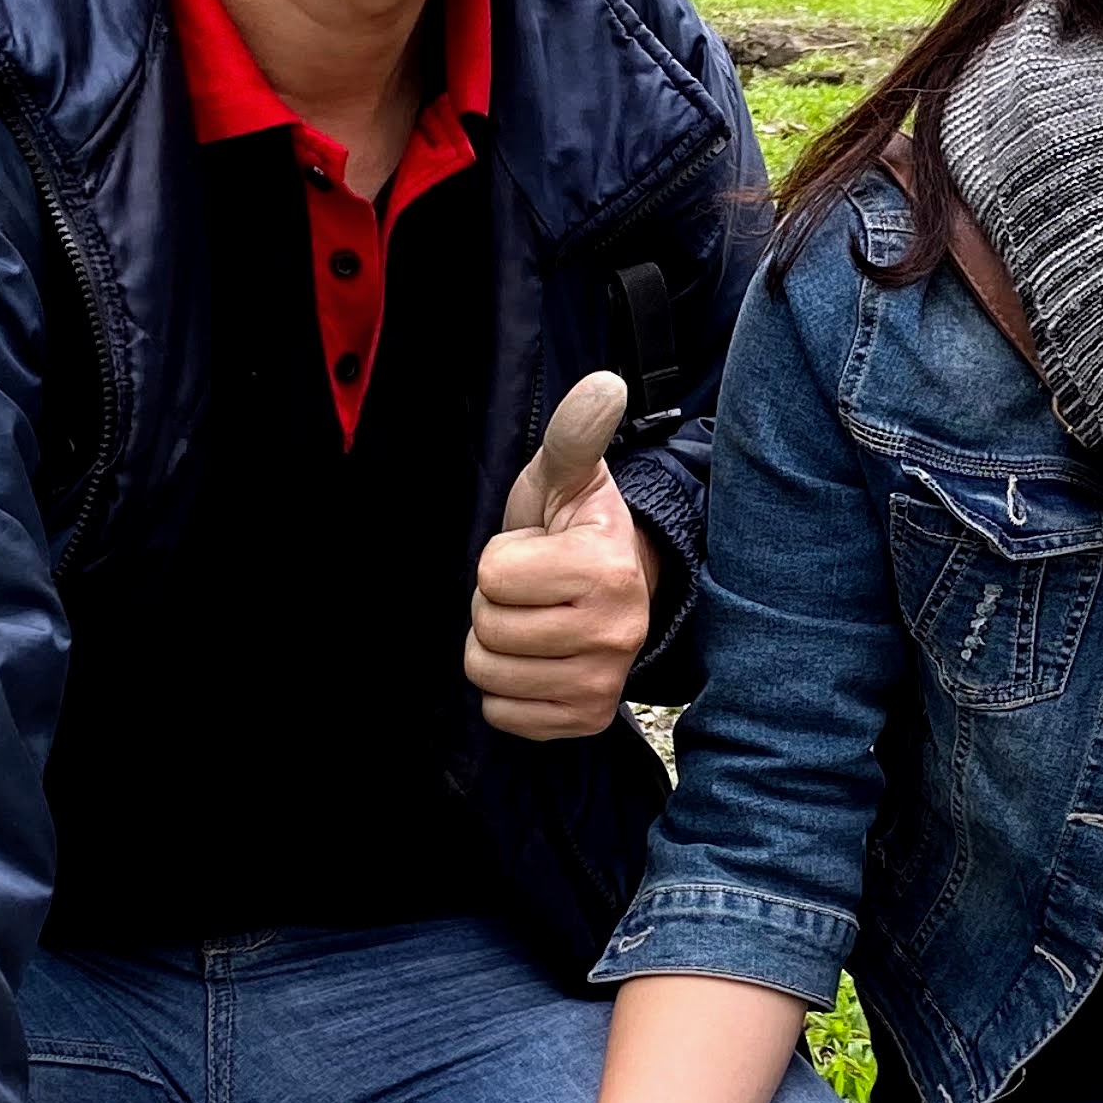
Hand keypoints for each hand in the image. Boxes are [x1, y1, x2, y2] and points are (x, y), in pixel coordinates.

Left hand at [467, 371, 655, 740]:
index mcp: (607, 569)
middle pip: (487, 629)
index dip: (501, 558)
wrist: (616, 588)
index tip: (537, 551)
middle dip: (494, 604)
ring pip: (488, 675)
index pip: (492, 575)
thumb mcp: (566, 476)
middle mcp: (616, 633)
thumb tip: (605, 383)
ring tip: (533, 621)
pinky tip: (536, 660)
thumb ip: (574, 433)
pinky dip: (506, 691)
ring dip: (496, 647)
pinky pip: (502, 715)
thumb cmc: (575, 529)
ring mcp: (603, 683)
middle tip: (532, 590)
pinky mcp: (586, 719)